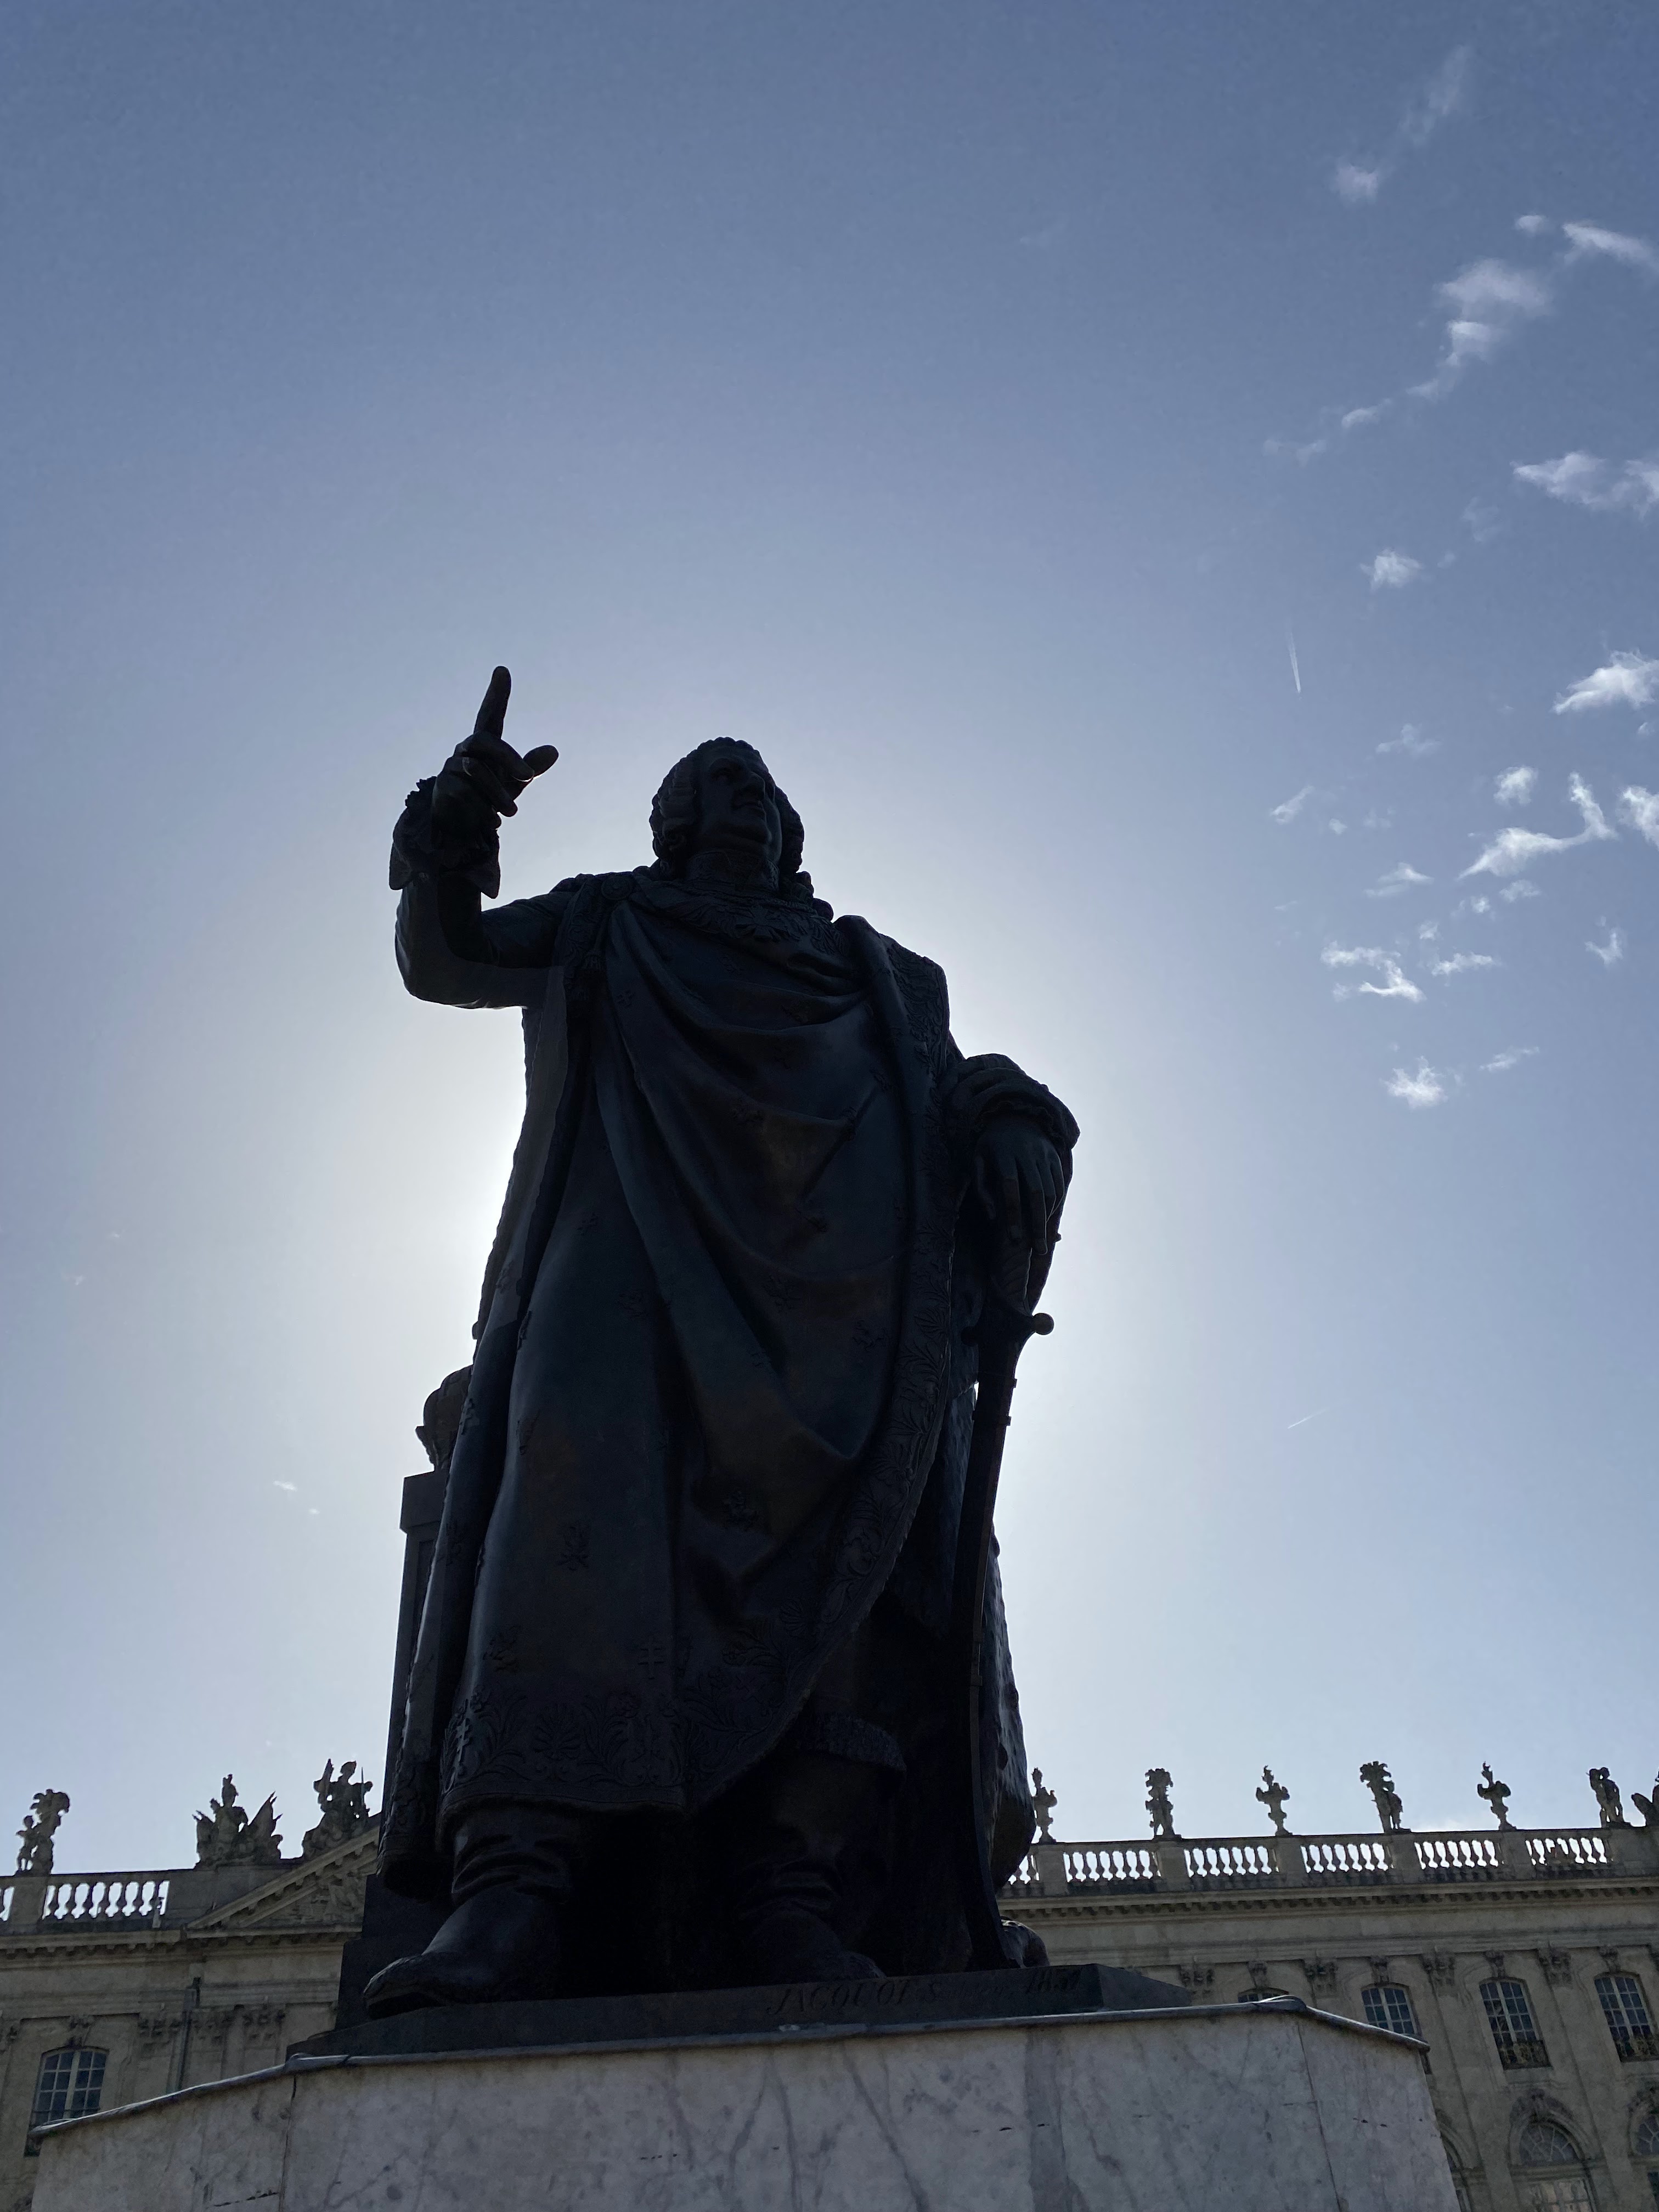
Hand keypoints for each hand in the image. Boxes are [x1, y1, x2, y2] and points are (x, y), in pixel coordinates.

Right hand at [430, 667, 558, 843]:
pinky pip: (465, 792)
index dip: (497, 695)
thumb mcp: (513, 784)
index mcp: (484, 745)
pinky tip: (488, 821)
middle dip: (508, 758)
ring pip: (476, 770)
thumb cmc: (487, 800)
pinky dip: (482, 808)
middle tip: (528, 777)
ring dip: (498, 793)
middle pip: (485, 740)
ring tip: (513, 813)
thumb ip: (530, 767)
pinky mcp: (443, 787)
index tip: (502, 670)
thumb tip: (553, 750)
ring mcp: (451, 767)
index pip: (490, 715)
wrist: (461, 829)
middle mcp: (466, 751)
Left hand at [974, 1121, 1065, 1261]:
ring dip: (1048, 1218)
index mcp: (1003, 1153)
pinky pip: (1059, 1184)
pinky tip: (1048, 1220)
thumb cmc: (990, 1147)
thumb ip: (982, 1189)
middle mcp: (1026, 1152)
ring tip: (1043, 1240)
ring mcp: (1043, 1153)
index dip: (1013, 1214)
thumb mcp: (978, 1162)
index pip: (1010, 1188)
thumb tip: (993, 1217)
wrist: (1014, 1116)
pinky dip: (1055, 1204)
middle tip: (1037, 1250)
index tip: (1013, 1238)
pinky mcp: (1054, 1156)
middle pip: (1035, 1192)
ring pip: (1050, 1190)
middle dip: (1037, 1224)